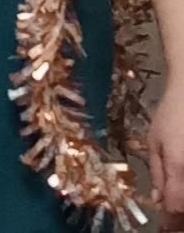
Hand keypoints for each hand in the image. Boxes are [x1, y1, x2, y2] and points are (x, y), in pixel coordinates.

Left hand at [149, 78, 183, 228]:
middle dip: (180, 215)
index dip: (170, 222)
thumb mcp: (154, 140)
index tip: (165, 227)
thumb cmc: (171, 113)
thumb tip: (159, 200)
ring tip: (179, 196)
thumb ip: (157, 173)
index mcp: (178, 166)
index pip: (175, 208)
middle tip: (173, 219)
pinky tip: (183, 184)